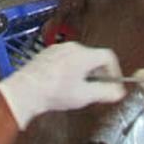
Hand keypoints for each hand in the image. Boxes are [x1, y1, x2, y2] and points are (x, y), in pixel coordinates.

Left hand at [0, 43, 124, 129]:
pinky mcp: (47, 54)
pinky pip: (66, 59)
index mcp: (84, 54)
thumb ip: (105, 92)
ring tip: (78, 89)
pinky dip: (70, 70)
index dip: (114, 71)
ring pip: (79, 58)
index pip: (108, 56)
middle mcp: (72, 47)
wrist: (24, 91)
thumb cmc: (53, 92)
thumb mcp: (84, 96)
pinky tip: (63, 85)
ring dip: (84, 72)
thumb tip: (118, 92)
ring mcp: (58, 49)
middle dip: (99, 73)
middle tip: (97, 89)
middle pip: (94, 57)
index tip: (113, 83)